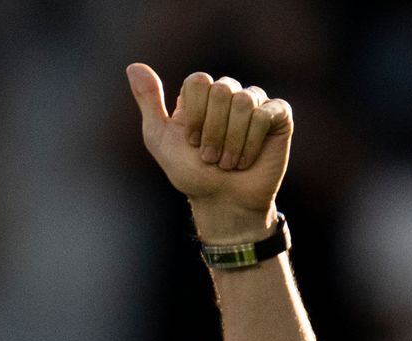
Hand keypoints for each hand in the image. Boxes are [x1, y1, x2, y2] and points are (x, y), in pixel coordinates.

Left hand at [126, 63, 291, 242]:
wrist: (222, 203)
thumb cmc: (190, 174)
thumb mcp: (159, 139)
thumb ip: (148, 102)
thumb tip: (133, 66)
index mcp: (201, 95)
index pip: (198, 80)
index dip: (194, 115)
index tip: (191, 141)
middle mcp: (229, 94)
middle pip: (221, 89)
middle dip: (212, 132)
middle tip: (210, 158)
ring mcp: (256, 102)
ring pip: (244, 102)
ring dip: (231, 142)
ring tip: (227, 163)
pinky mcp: (278, 115)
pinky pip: (265, 114)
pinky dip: (251, 143)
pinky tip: (246, 161)